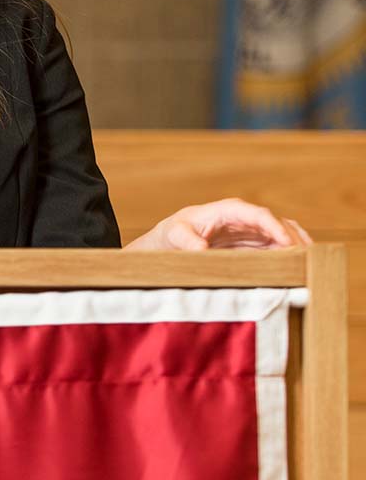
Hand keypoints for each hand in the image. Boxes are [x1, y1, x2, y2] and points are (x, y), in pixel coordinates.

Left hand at [124, 197, 313, 251]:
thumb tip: (202, 250)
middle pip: (277, 223)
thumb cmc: (173, 234)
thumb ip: (187, 240)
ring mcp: (252, 230)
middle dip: (294, 239)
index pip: (258, 214)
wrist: (170, 241)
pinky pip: (279, 247)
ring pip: (283, 234)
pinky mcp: (254, 244)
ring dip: (297, 248)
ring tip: (309, 266)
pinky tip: (300, 269)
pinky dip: (291, 255)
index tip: (287, 243)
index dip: (275, 227)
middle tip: (306, 260)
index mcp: (229, 210)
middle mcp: (245, 218)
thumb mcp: (175, 235)